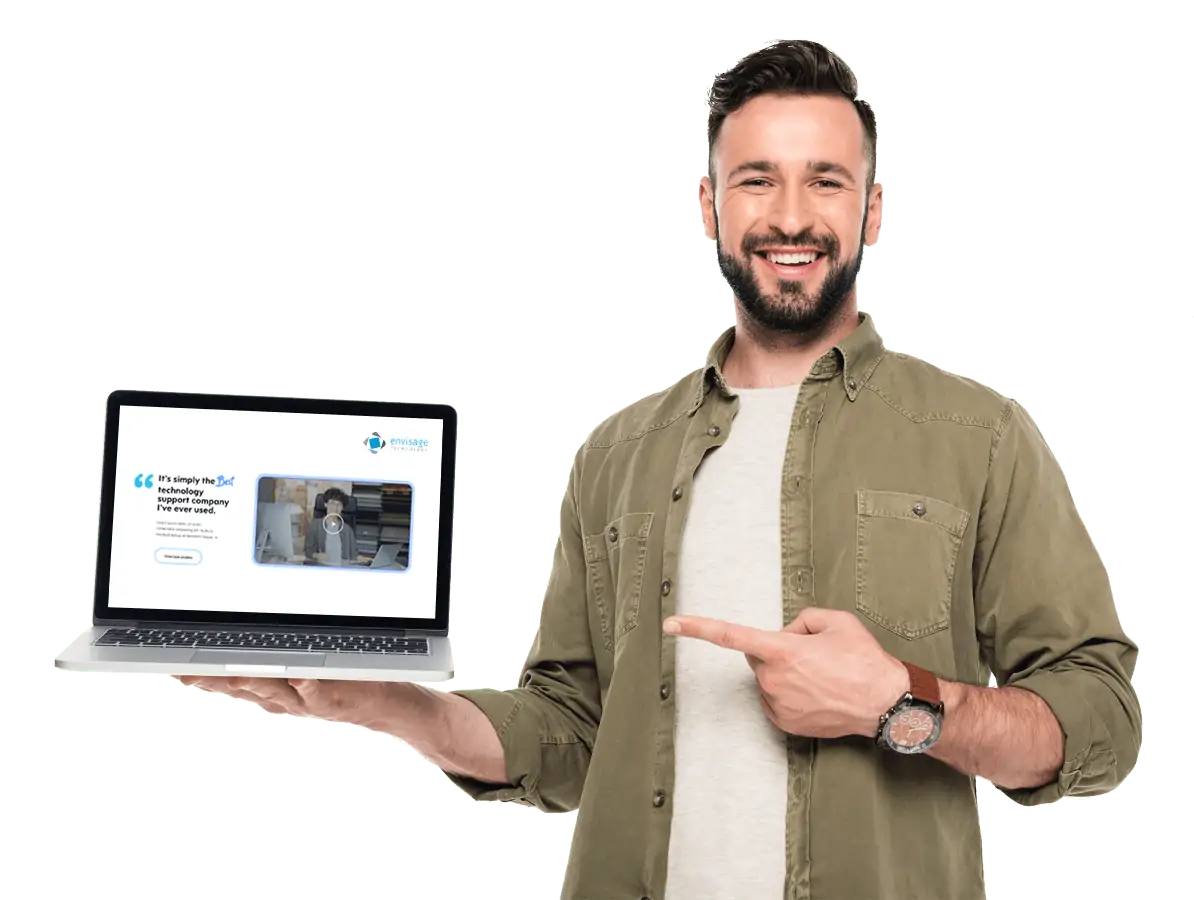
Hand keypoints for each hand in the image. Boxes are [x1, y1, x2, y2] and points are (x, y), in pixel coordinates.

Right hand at [171, 675, 394, 729]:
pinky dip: (305, 684)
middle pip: (240, 686)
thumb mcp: (296, 674)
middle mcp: (280, 697)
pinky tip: (296, 677)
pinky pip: (315, 689)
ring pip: (271, 688)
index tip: (175, 668)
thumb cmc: (337, 683)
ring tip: (227, 672)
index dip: (201, 675)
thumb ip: (270, 666)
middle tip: (184, 670)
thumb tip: (240, 651)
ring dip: (249, 680)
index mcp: (270, 689)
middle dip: (211, 679)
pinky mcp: (329, 699)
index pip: (228, 681)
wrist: (377, 704)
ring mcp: (302, 700)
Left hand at [663, 608, 908, 738]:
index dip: (697, 628)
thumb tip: (786, 634)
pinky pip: (776, 700)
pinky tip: (817, 694)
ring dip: (785, 674)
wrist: (886, 703)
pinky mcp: (784, 723)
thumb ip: (801, 619)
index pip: (730, 635)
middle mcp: (773, 679)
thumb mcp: (835, 621)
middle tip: (812, 655)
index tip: (671, 624)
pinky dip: (790, 694)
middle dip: (775, 650)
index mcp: (781, 649)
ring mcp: (777, 704)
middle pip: (758, 656)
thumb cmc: (863, 660)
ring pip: (768, 679)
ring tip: (822, 677)